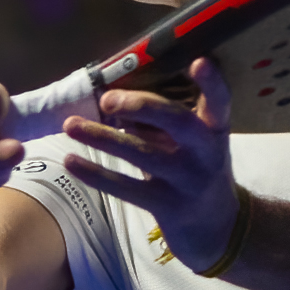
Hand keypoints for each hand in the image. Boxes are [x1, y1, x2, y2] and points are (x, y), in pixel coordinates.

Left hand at [59, 57, 239, 270]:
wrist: (217, 228)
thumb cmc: (195, 171)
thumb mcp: (190, 144)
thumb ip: (161, 122)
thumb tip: (113, 100)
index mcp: (214, 129)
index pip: (219, 101)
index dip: (211, 82)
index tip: (199, 61)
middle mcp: (206, 152)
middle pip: (177, 121)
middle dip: (141, 105)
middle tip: (107, 99)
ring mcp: (188, 180)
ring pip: (142, 154)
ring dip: (102, 138)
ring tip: (70, 125)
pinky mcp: (168, 206)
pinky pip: (127, 187)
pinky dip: (96, 174)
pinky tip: (71, 161)